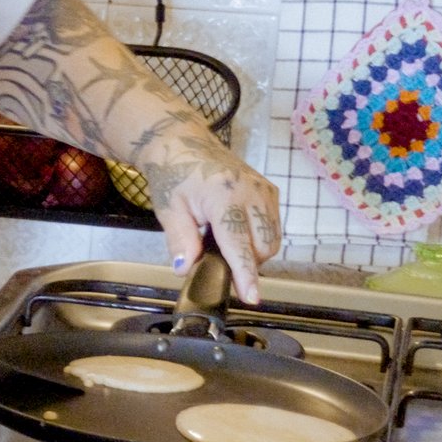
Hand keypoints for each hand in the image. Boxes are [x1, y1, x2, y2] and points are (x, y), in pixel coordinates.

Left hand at [140, 128, 281, 305]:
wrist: (184, 145)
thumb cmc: (174, 175)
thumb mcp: (169, 209)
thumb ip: (180, 240)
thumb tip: (186, 268)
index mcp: (224, 195)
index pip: (239, 243)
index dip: (245, 273)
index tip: (251, 296)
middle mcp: (252, 192)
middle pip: (263, 246)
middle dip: (246, 262)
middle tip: (219, 259)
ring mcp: (264, 190)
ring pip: (272, 239)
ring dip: (254, 251)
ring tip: (225, 242)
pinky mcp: (270, 190)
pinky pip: (273, 226)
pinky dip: (259, 237)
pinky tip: (236, 231)